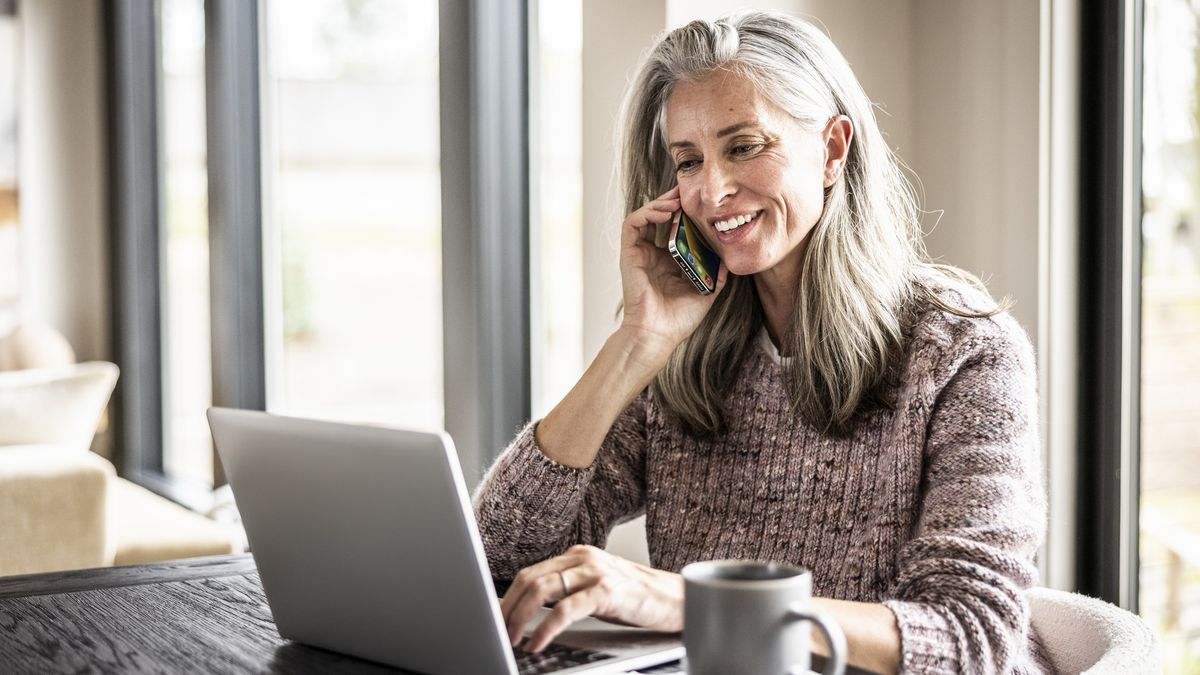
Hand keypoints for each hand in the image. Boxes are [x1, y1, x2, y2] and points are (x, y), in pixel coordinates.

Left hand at [500, 545, 683, 652]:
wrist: (676, 599)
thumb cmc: (635, 598)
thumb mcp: (595, 588)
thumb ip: (567, 590)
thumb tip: (530, 610)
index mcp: (577, 555)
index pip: (530, 573)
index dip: (507, 597)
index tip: (495, 618)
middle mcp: (582, 558)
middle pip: (530, 579)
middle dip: (508, 609)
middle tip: (498, 632)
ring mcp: (595, 572)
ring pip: (542, 590)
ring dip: (520, 618)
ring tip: (513, 639)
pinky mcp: (607, 591)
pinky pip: (565, 609)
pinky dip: (545, 628)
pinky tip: (537, 642)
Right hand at [618, 187, 728, 362]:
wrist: (658, 334)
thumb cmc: (679, 319)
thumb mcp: (706, 291)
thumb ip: (717, 274)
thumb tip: (729, 259)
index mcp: (670, 261)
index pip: (675, 227)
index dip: (685, 212)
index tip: (701, 202)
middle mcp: (653, 254)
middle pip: (660, 217)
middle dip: (673, 201)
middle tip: (689, 191)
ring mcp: (640, 253)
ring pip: (645, 216)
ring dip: (660, 203)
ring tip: (677, 200)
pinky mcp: (629, 254)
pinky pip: (632, 224)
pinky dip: (647, 212)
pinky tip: (664, 212)